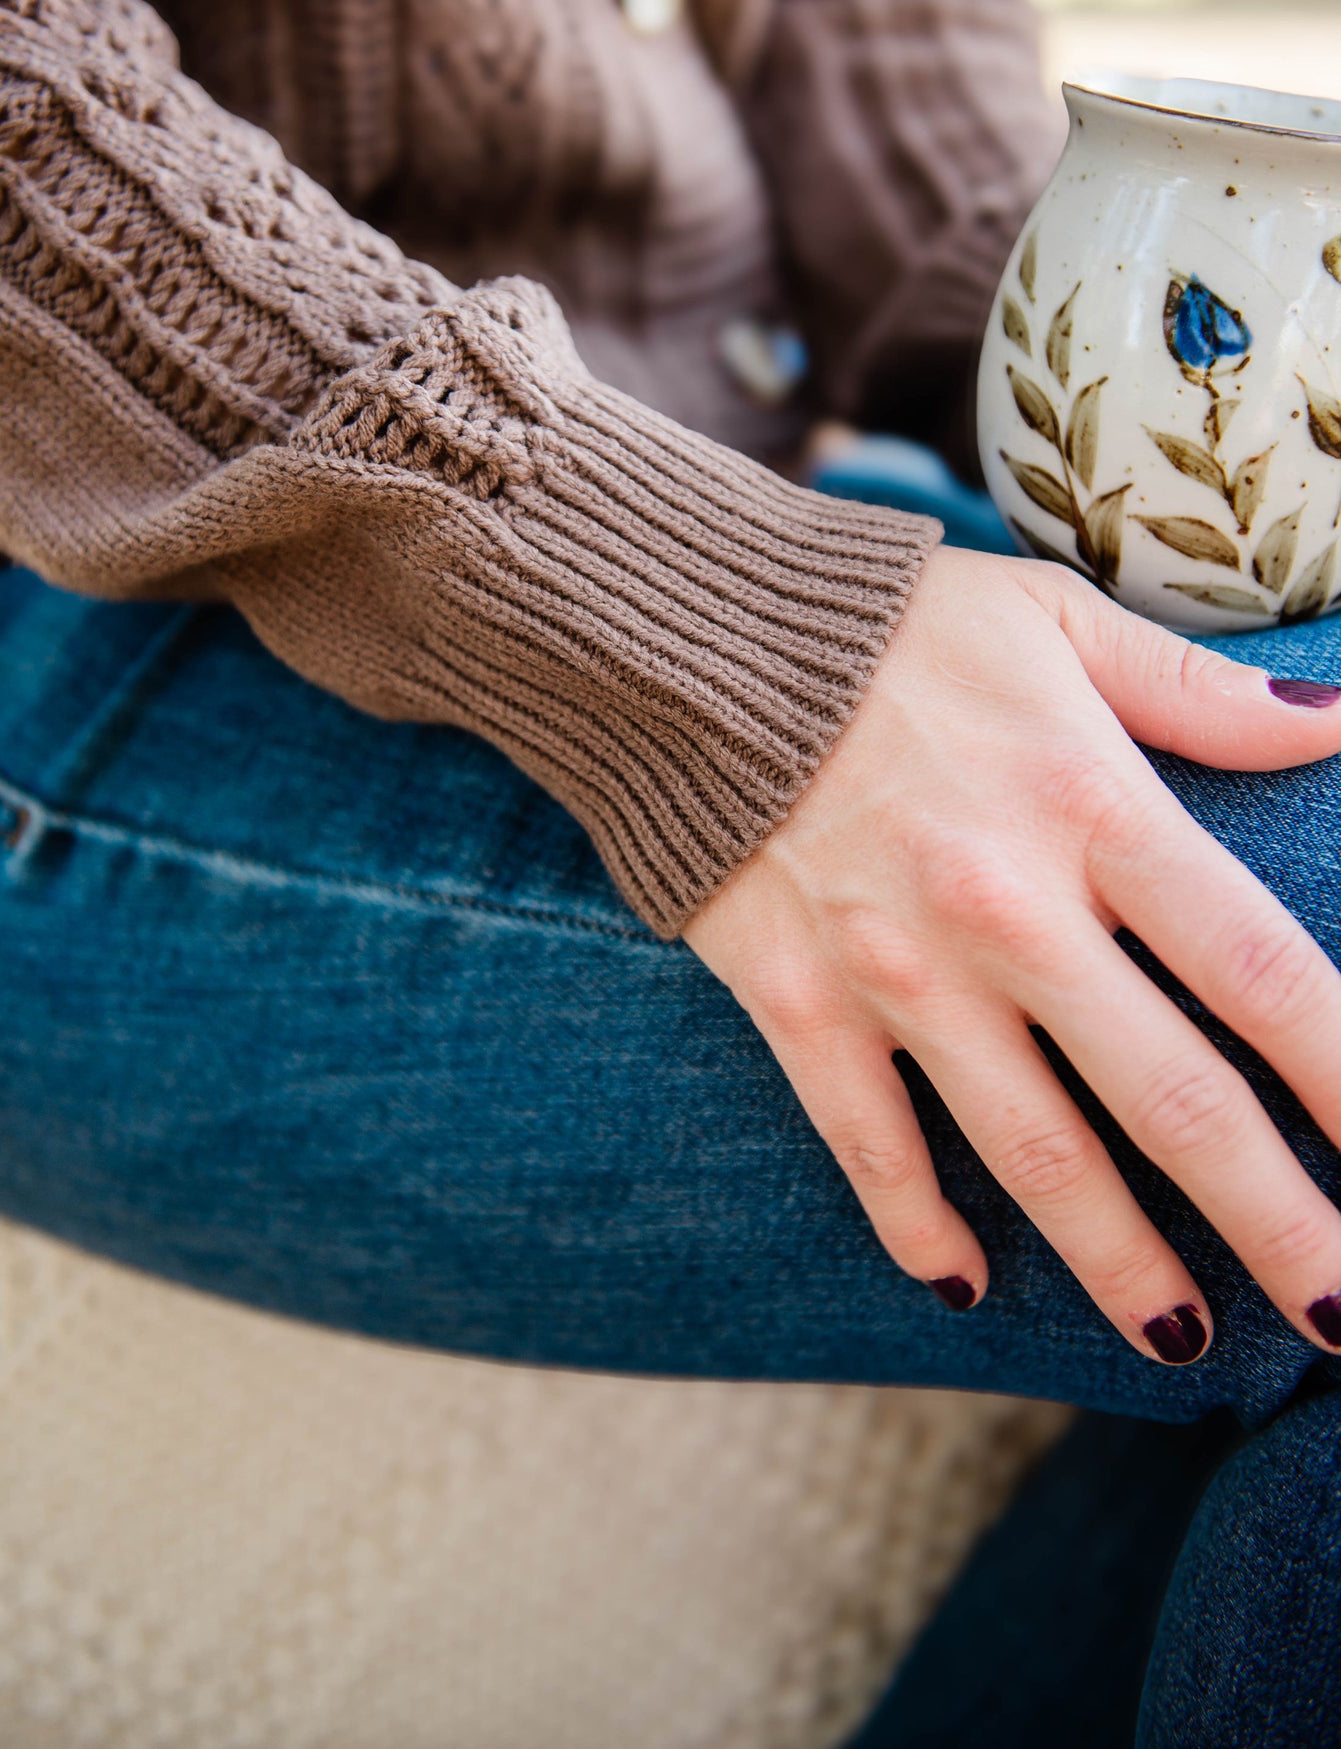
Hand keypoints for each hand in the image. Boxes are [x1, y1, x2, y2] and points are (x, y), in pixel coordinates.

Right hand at [686, 546, 1340, 1363]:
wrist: (687, 640)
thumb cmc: (895, 626)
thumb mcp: (1058, 619)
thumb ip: (1200, 689)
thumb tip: (1340, 716)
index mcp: (1094, 806)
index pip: (1263, 972)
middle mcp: (1009, 909)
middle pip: (1175, 1102)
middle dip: (1276, 1222)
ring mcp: (900, 972)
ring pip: (1038, 1156)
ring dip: (1126, 1264)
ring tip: (1190, 1344)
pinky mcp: (801, 1004)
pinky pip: (871, 1147)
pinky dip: (921, 1227)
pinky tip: (968, 1286)